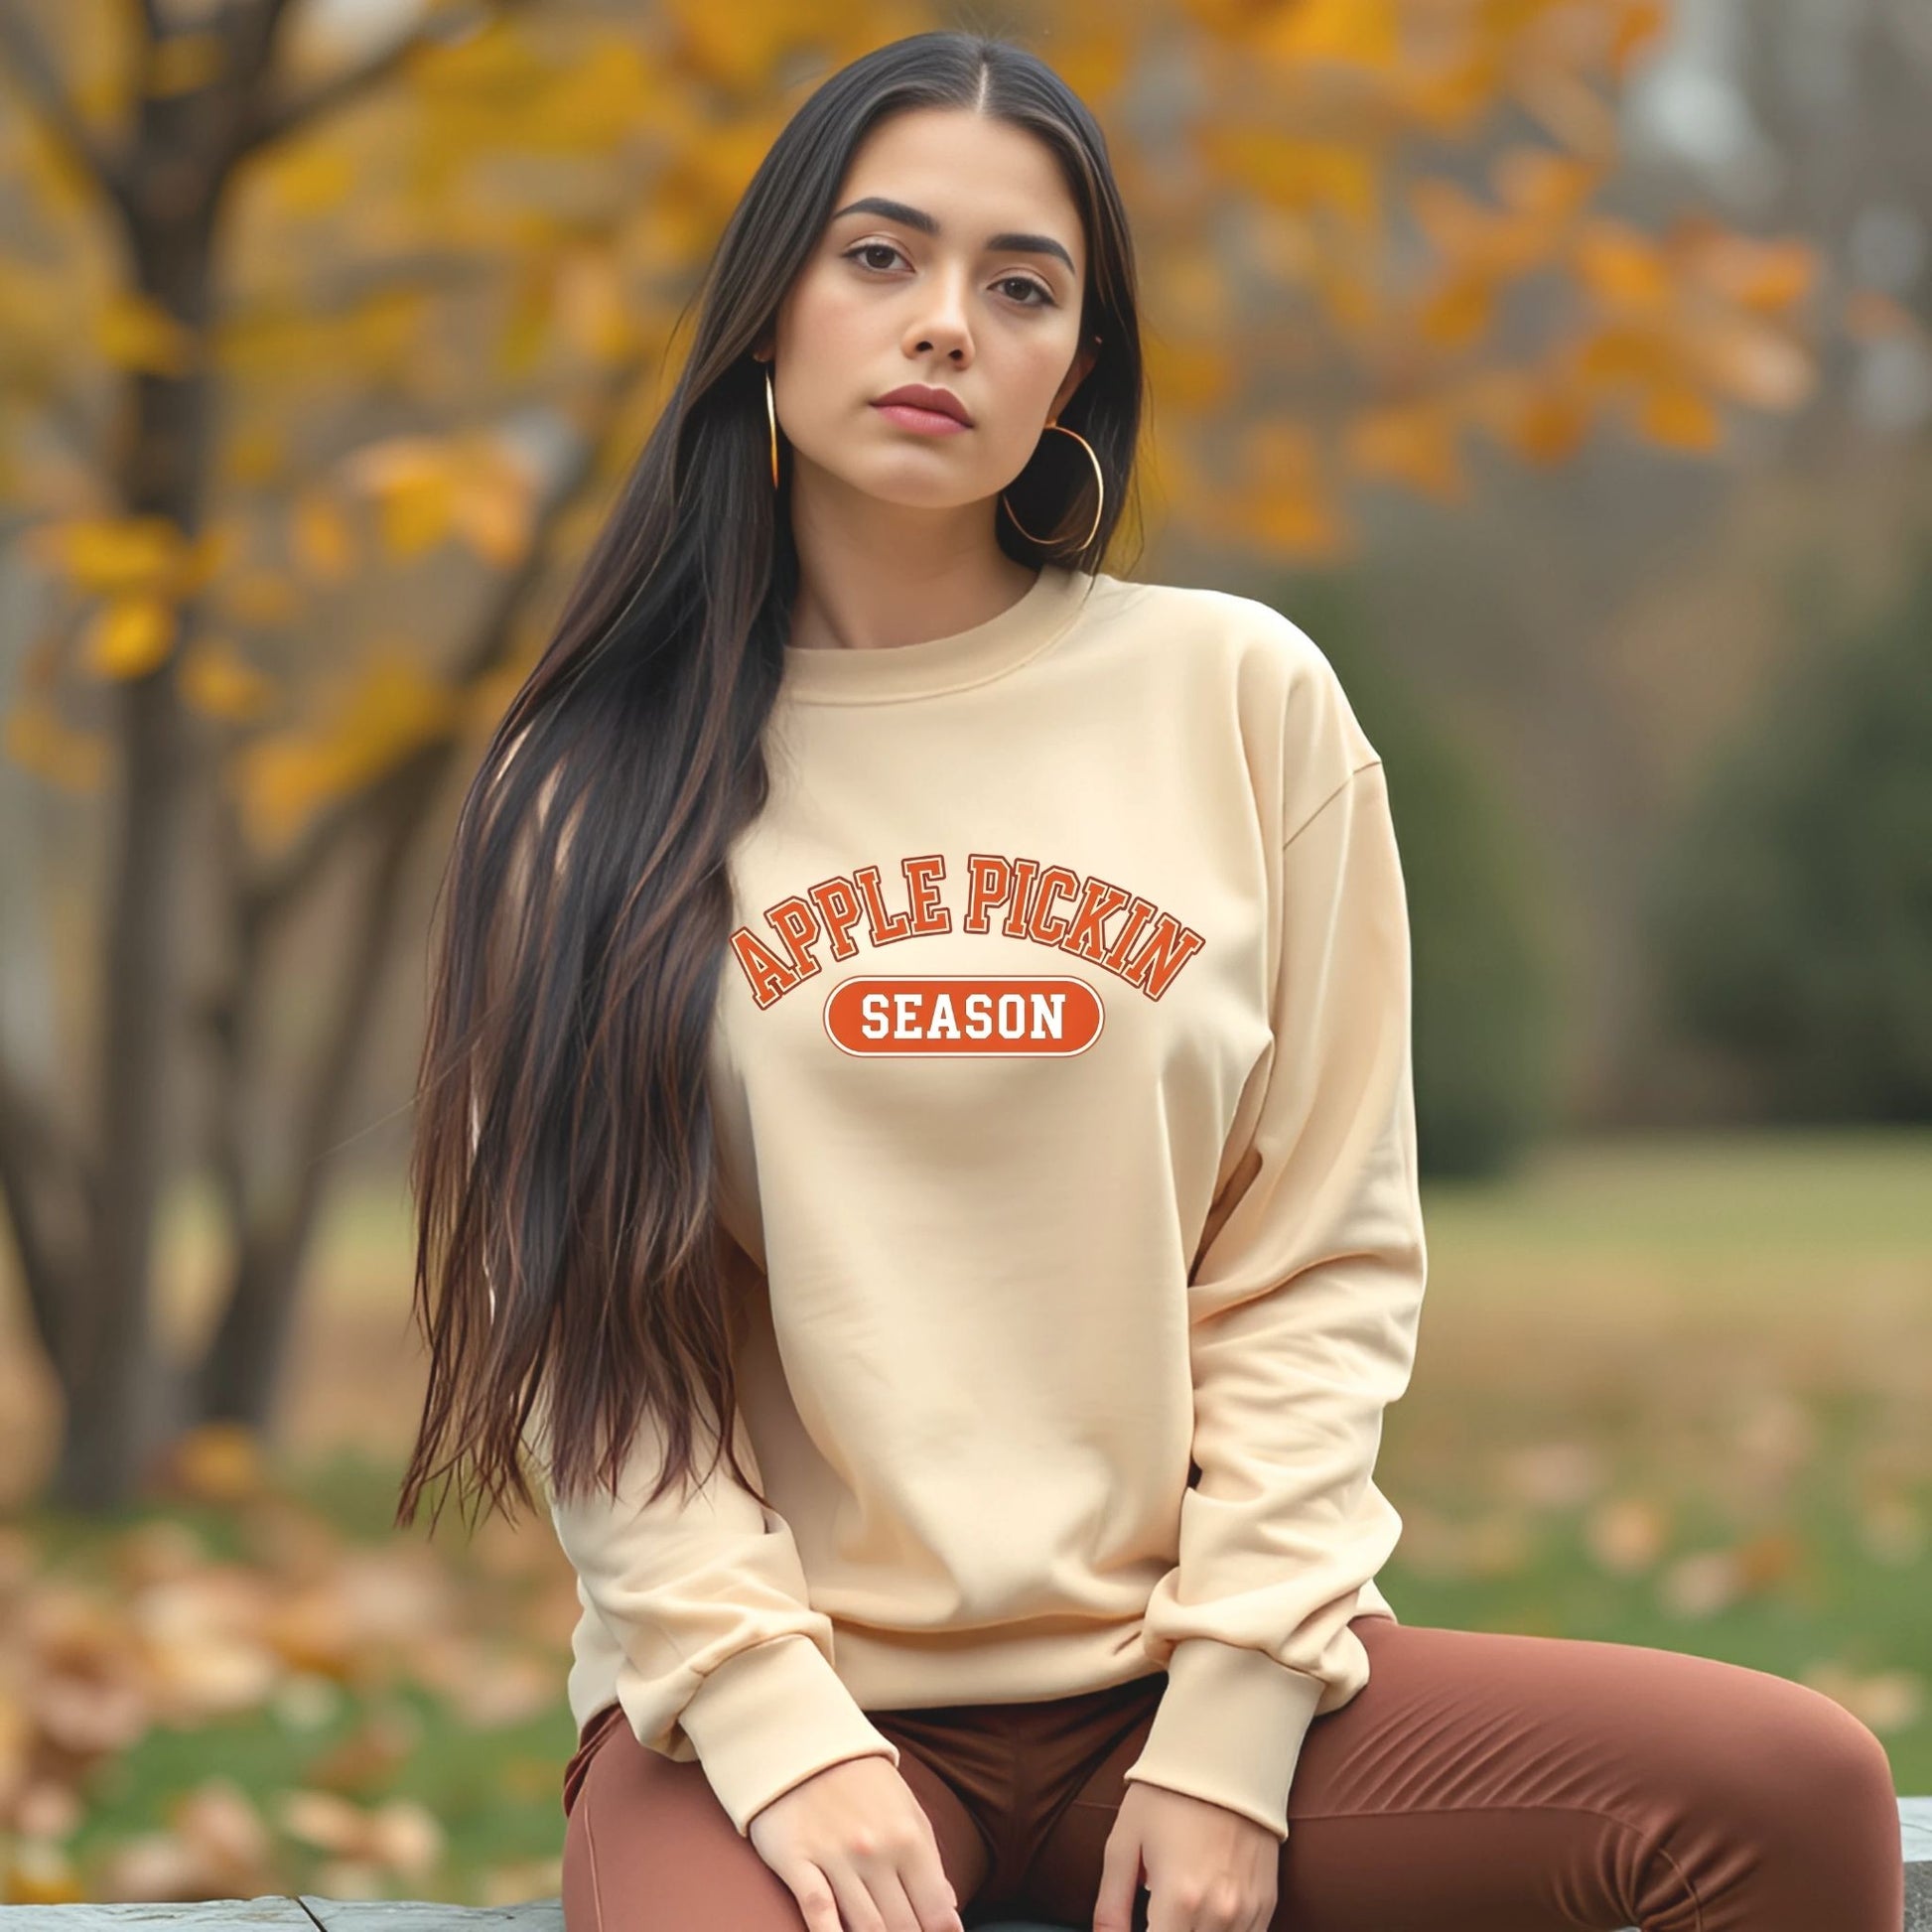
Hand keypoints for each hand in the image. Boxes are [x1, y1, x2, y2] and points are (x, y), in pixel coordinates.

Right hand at [747, 1752, 965, 1931]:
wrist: (803, 1742)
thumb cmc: (861, 1782)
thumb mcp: (907, 1810)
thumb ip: (929, 1861)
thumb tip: (948, 1909)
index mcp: (910, 1838)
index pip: (936, 1911)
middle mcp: (876, 1850)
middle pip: (902, 1926)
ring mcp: (836, 1857)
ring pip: (865, 1927)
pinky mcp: (797, 1860)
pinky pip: (818, 1911)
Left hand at [1092, 1780, 1279, 1931]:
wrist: (1226, 1754)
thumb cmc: (1167, 1794)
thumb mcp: (1123, 1842)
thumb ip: (1111, 1906)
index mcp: (1179, 1898)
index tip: (1139, 1928)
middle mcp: (1220, 1912)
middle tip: (1154, 1918)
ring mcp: (1249, 1910)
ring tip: (1176, 1915)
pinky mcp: (1267, 1903)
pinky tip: (1202, 1918)